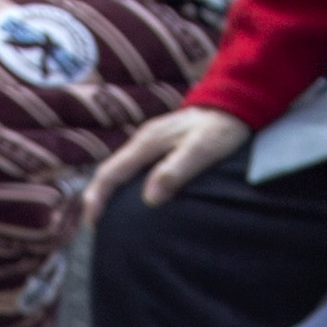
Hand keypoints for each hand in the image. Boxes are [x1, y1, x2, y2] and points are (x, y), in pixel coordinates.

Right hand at [80, 104, 248, 226]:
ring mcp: (150, 139)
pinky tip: (132, 195)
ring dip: (110, 189)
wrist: (234, 102)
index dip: (98, 197)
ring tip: (108, 214)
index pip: (112, 172)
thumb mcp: (202, 150)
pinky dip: (125, 182)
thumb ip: (176, 171)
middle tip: (94, 224)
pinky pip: (134, 164)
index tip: (92, 222)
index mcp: (148, 142)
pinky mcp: (160, 142)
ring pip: (121, 166)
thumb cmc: (221, 128)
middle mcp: (143, 139)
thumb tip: (149, 199)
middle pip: (110, 169)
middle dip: (97, 196)